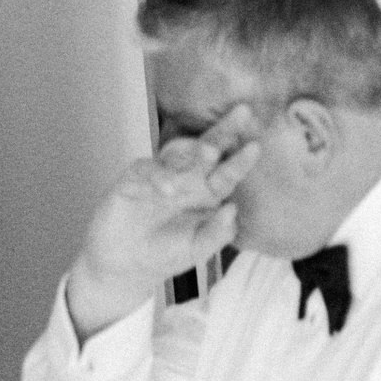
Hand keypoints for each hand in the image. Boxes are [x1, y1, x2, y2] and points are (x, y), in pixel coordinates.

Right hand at [66, 106, 263, 337]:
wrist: (125, 267)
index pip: (228, 172)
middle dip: (225, 131)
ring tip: (210, 152)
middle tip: (243, 112)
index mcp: (206, 193)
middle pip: (207, 149)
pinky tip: (169, 188)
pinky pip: (147, 170)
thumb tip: (233, 209)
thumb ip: (218, 232)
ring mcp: (160, 176)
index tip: (256, 147)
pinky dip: (158, 176)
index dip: (241, 161)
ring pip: (177, 153)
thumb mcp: (198, 250)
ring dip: (193, 150)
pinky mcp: (133, 180)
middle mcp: (186, 179)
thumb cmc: (165, 255)